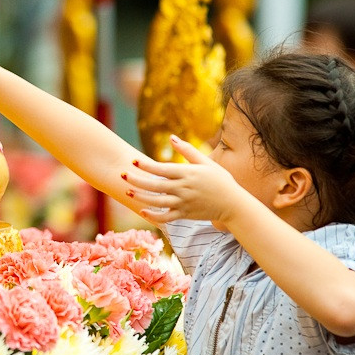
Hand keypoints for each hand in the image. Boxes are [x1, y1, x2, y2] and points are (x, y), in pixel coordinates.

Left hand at [123, 135, 242, 228]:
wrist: (233, 203)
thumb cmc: (220, 179)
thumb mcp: (206, 162)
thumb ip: (187, 150)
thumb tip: (171, 138)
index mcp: (187, 173)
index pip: (161, 169)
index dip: (145, 165)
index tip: (133, 160)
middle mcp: (183, 188)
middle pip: (154, 185)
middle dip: (136, 180)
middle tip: (122, 175)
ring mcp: (183, 203)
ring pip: (157, 201)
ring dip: (141, 197)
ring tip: (127, 191)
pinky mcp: (185, 214)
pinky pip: (166, 217)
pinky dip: (153, 216)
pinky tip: (142, 211)